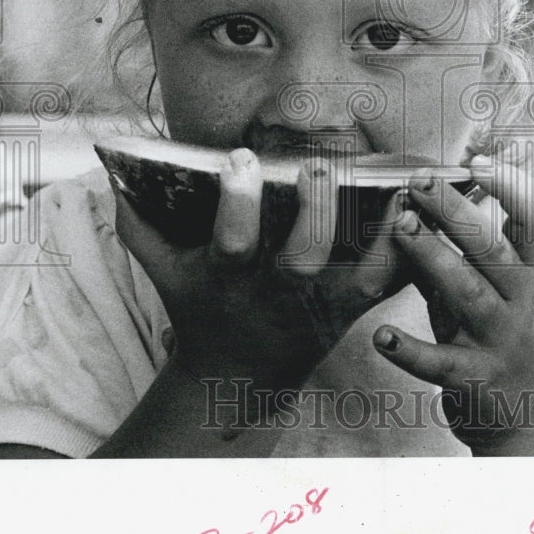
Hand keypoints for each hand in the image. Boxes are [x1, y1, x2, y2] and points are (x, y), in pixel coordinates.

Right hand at [111, 149, 406, 395]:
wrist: (237, 374)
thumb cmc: (200, 306)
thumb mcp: (163, 270)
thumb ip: (139, 224)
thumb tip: (116, 174)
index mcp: (229, 275)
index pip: (232, 240)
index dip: (236, 202)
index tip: (239, 158)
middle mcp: (276, 290)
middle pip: (301, 257)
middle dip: (311, 211)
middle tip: (321, 165)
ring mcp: (318, 303)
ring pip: (354, 274)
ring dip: (378, 235)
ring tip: (397, 188)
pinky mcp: (348, 310)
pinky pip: (383, 284)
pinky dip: (403, 253)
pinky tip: (418, 213)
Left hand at [372, 155, 533, 455]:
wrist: (521, 421)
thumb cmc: (492, 338)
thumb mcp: (485, 291)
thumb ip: (459, 251)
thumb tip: (420, 199)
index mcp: (524, 275)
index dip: (514, 188)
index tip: (479, 162)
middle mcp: (519, 303)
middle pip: (494, 248)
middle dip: (457, 210)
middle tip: (418, 181)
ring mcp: (499, 342)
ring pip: (469, 292)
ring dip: (433, 256)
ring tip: (401, 226)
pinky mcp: (474, 381)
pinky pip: (440, 362)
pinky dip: (409, 349)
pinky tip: (381, 336)